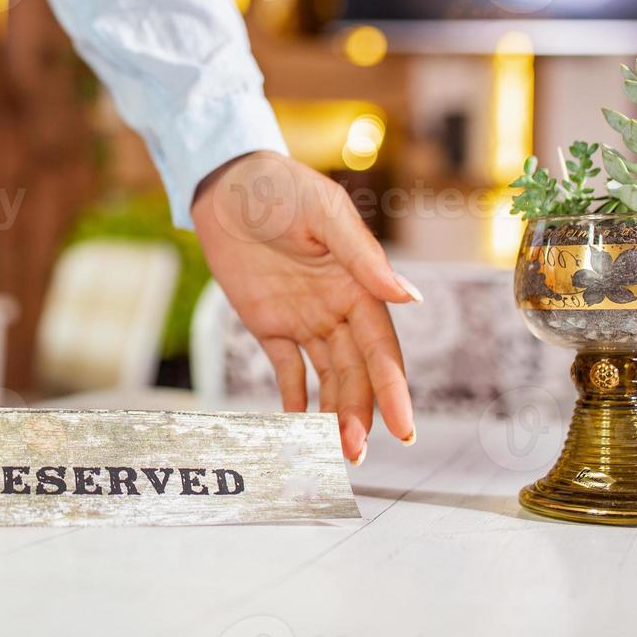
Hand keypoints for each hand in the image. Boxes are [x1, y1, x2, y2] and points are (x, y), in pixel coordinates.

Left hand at [191, 151, 419, 462]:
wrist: (228, 183)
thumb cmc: (282, 188)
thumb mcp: (325, 215)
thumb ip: (363, 258)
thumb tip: (408, 299)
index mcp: (359, 286)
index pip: (382, 348)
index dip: (394, 389)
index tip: (404, 427)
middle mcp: (338, 308)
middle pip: (357, 372)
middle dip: (362, 413)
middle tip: (357, 453)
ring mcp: (305, 319)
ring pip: (328, 378)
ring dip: (335, 414)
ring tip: (335, 451)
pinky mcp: (270, 324)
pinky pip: (287, 370)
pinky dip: (293, 399)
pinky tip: (298, 428)